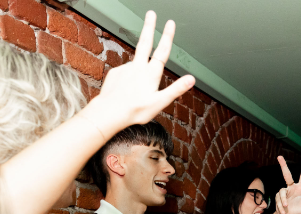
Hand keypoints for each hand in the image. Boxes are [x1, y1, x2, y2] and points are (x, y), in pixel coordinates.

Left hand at [81, 11, 195, 133]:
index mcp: (151, 73)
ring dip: (138, 71)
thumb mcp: (160, 102)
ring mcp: (125, 69)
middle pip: (145, 42)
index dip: (167, 36)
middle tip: (151, 14)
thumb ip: (176, 89)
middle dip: (149, 27)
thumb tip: (191, 79)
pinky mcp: (115, 73)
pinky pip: (125, 74)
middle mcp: (138, 67)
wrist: (110, 112)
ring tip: (137, 90)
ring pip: (135, 64)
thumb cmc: (135, 110)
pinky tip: (127, 91)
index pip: (162, 51)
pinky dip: (128, 81)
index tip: (170, 23)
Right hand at [274, 156, 300, 213]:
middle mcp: (291, 188)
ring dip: (283, 201)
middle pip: (287, 175)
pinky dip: (281, 207)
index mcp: (300, 188)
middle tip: (279, 157)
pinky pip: (279, 200)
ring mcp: (284, 192)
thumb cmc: (299, 212)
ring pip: (282, 192)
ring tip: (286, 208)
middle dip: (283, 165)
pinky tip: (283, 212)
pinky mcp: (278, 197)